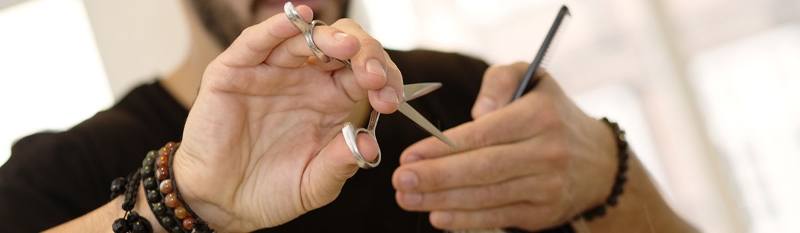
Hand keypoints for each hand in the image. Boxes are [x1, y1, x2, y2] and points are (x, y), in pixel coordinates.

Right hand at [170, 5, 402, 231]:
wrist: (223, 204)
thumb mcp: (315, 186)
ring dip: (329, 38)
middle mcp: (304, 80)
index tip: (390, 99)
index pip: (363, 73)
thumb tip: (369, 144)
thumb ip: (340, 165)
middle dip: (365, 54)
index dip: (382, 78)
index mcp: (330, 101)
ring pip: (303, 39)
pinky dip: (276, 27)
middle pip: (341, 48)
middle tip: (374, 76)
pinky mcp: (234, 71)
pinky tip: (297, 21)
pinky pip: (256, 42)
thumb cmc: (270, 191)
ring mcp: (270, 72)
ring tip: (349, 46)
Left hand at [392, 63, 618, 230]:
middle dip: (436, 177)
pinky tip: (438, 216)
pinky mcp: (543, 213)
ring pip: (487, 196)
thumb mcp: (533, 79)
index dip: (443, 147)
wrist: (600, 161)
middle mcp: (547, 152)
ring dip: (442, 200)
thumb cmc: (551, 114)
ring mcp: (547, 186)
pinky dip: (466, 220)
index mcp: (539, 116)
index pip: (484, 134)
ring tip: (408, 197)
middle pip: (482, 169)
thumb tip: (477, 112)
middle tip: (400, 179)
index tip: (410, 154)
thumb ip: (501, 80)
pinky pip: (498, 217)